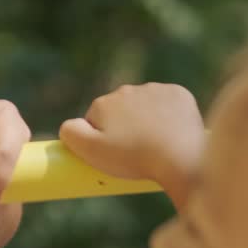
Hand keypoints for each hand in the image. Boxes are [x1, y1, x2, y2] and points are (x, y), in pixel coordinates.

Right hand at [59, 83, 204, 207]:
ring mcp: (154, 90)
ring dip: (147, 120)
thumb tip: (68, 124)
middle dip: (125, 127)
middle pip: (121, 110)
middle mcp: (126, 90)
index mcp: (103, 103)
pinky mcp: (178, 94)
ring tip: (156, 145)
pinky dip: (169, 115)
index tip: (117, 154)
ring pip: (145, 105)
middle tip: (136, 152)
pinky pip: (168, 103)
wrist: (180, 156)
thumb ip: (71, 133)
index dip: (104, 139)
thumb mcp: (91, 152)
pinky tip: (172, 133)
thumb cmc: (133, 157)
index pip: (97, 119)